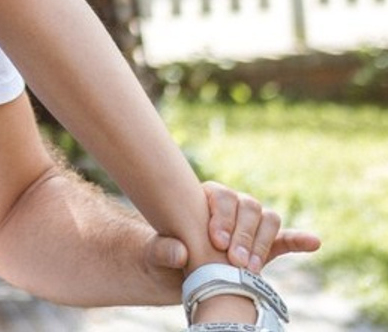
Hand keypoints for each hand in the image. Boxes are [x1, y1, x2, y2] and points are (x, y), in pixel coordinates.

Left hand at [143, 180, 320, 275]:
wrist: (181, 273)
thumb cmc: (166, 258)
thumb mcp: (155, 254)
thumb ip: (162, 251)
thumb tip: (178, 252)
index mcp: (206, 198)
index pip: (222, 195)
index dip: (221, 217)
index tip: (216, 241)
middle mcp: (232, 206)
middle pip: (248, 206)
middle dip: (242, 234)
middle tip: (234, 260)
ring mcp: (251, 226)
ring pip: (266, 220)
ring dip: (261, 242)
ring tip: (250, 268)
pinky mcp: (266, 247)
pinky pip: (286, 239)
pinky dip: (299, 240)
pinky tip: (313, 242)